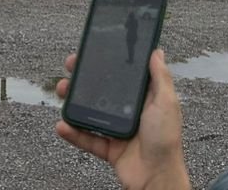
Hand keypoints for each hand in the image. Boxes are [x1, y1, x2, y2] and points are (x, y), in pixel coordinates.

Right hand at [56, 49, 188, 189]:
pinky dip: (73, 133)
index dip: (108, 63)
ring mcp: (117, 129)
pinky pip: (87, 138)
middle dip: (84, 79)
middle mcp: (129, 112)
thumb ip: (160, 77)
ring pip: (90, 113)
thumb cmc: (166, 139)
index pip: (123, 75)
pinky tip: (61, 125)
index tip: (92, 51)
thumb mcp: (167, 103)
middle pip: (102, 91)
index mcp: (143, 98)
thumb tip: (157, 51)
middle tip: (70, 68)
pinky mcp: (108, 148)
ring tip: (61, 91)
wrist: (157, 177)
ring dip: (74, 102)